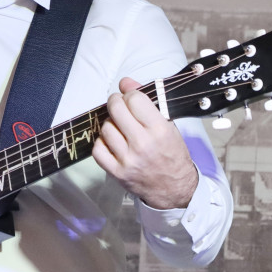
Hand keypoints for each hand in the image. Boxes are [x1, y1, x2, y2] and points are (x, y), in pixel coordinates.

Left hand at [92, 77, 198, 209]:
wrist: (174, 188)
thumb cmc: (171, 154)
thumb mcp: (167, 124)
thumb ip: (147, 101)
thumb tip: (125, 82)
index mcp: (159, 130)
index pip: (134, 99)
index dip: (130, 94)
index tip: (131, 98)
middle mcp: (143, 144)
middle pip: (116, 109)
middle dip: (115, 102)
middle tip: (119, 105)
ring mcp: (128, 159)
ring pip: (105, 128)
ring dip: (110, 123)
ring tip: (120, 127)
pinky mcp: (116, 172)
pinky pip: (98, 149)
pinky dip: (102, 142)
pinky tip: (112, 142)